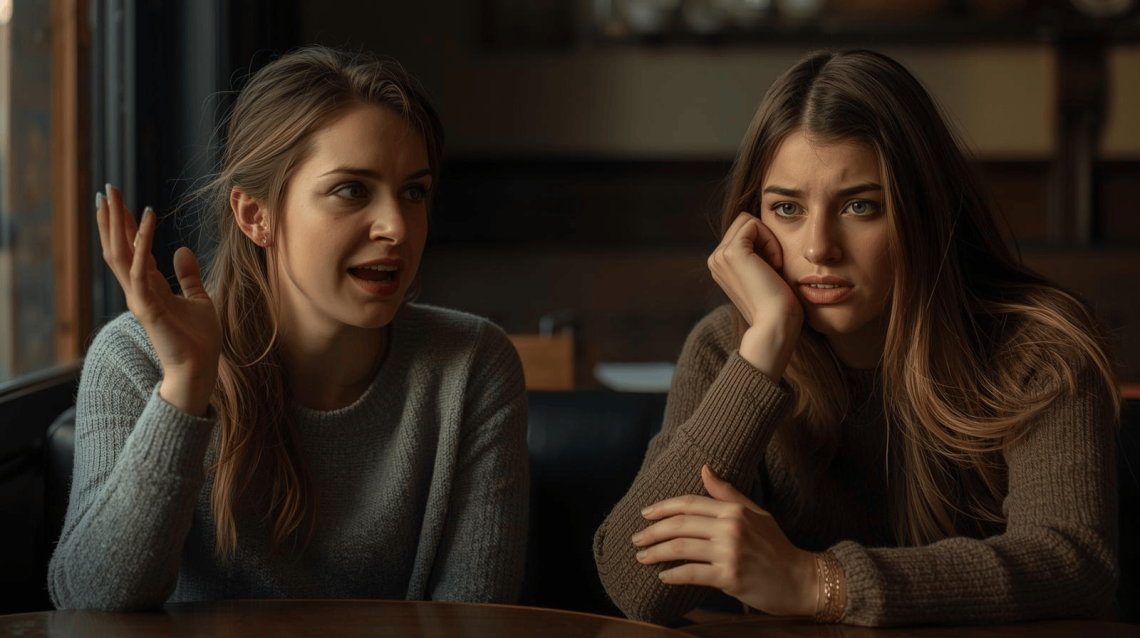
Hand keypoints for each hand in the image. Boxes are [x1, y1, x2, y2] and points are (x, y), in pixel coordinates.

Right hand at [96, 184, 221, 415]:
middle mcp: (139, 290)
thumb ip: (188, 276)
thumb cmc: (199, 339)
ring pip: (120, 254)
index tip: (119, 200)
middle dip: (112, 218)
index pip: (132, 249)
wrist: (200, 367)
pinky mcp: (147, 306)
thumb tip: (182, 249)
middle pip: (119, 247)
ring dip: (116, 224)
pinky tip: (146, 220)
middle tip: (106, 188)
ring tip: (113, 197)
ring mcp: (139, 298)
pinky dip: (142, 243)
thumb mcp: (199, 299)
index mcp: (149, 287)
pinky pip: (139, 269)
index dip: (126, 225)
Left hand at [632, 465, 817, 616]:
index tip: (645, 513)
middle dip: (652, 531)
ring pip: (680, 548)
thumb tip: (704, 468)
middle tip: (636, 539)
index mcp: (735, 510)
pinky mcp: (730, 577)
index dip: (663, 507)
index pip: (689, 503)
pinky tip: (663, 577)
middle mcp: (731, 528)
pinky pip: (691, 573)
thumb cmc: (776, 547)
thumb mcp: (755, 514)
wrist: (801, 580)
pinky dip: (673, 575)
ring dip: (656, 553)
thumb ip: (727, 494)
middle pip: (680, 524)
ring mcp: (730, 552)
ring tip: (643, 557)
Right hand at [707, 212, 802, 378]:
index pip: (743, 231)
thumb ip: (758, 255)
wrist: (776, 323)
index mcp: (720, 265)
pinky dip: (771, 240)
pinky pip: (755, 225)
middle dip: (765, 237)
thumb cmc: (778, 305)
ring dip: (768, 238)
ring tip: (775, 265)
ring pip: (748, 220)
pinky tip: (776, 264)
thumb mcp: (764, 274)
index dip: (764, 242)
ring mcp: (720, 256)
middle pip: (744, 222)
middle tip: (775, 266)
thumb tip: (766, 231)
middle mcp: (715, 260)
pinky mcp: (732, 252)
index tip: (774, 269)